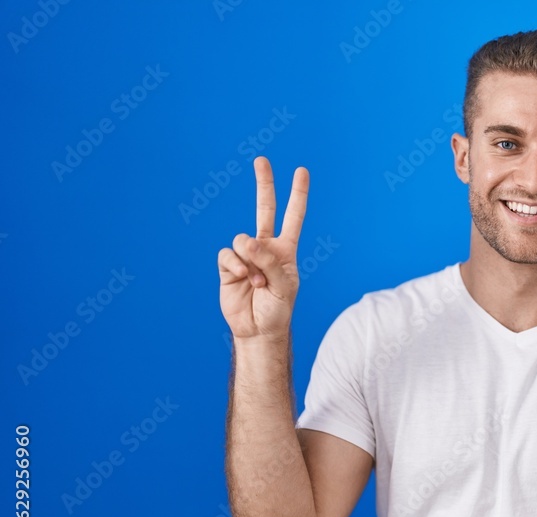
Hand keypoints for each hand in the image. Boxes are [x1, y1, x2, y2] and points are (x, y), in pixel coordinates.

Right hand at [218, 157, 308, 339]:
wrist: (258, 329)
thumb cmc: (277, 309)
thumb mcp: (283, 286)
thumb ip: (269, 261)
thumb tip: (246, 242)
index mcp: (286, 250)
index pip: (294, 217)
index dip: (298, 195)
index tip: (301, 172)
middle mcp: (266, 248)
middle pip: (264, 209)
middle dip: (264, 184)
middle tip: (261, 160)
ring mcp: (246, 255)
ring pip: (243, 240)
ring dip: (251, 262)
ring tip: (258, 283)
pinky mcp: (229, 266)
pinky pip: (229, 255)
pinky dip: (237, 266)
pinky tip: (245, 279)